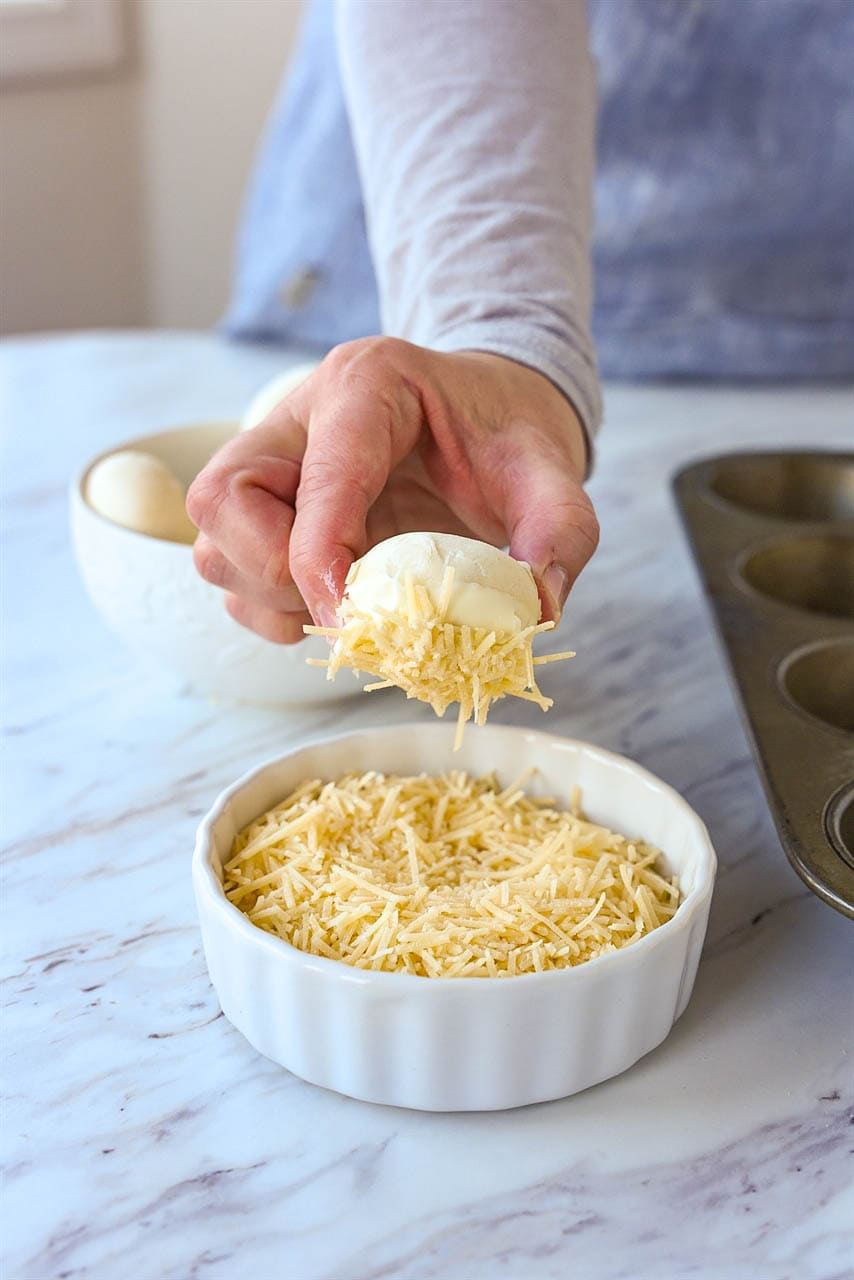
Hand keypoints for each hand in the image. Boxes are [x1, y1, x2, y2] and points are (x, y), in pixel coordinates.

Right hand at [187, 337, 598, 642]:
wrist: (490, 414)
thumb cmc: (509, 433)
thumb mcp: (551, 468)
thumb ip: (560, 529)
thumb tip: (536, 609)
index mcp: (366, 386)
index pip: (316, 477)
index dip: (321, 560)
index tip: (357, 621)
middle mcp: (299, 417)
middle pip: (223, 501)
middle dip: (276, 571)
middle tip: (348, 601)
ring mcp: (274, 461)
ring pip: (214, 541)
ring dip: (268, 595)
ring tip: (346, 604)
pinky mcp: (267, 506)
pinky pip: (230, 570)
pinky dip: (269, 608)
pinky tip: (332, 606)